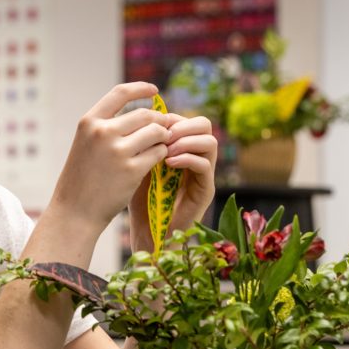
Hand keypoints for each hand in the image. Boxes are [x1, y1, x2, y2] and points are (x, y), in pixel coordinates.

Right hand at [50, 83, 169, 236]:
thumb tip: (146, 114)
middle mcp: (102, 132)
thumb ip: (108, 127)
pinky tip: (158, 161)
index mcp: (89, 122)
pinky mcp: (132, 170)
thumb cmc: (82, 179)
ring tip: (161, 146)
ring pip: (156, 133)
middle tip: (164, 131)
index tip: (155, 91)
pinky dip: (162, 155)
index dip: (140, 88)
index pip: (120, 93)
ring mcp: (118, 151)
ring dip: (163, 138)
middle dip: (159, 122)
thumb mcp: (86, 145)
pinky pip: (158, 153)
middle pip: (145, 115)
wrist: (75, 212)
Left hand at [128, 113, 215, 251]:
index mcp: (182, 149)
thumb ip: (144, 143)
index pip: (186, 119)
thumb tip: (140, 116)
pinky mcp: (205, 190)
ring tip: (165, 149)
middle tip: (163, 134)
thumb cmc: (138, 198)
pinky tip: (168, 163)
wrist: (146, 232)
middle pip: (205, 125)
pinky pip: (204, 165)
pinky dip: (187, 159)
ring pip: (210, 142)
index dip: (171, 118)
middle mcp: (196, 158)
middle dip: (183, 125)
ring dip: (187, 140)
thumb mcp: (138, 164)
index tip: (151, 124)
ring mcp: (203, 174)